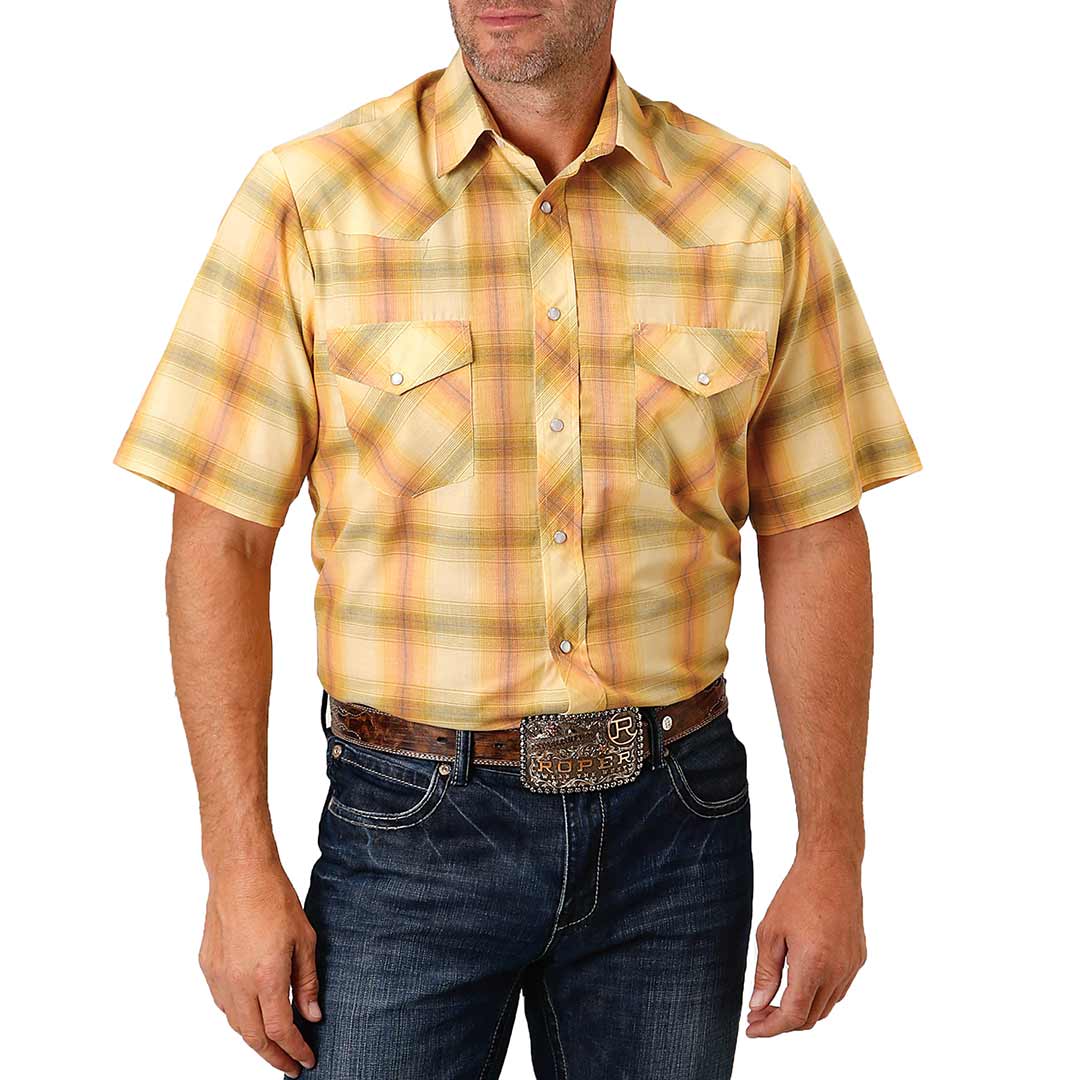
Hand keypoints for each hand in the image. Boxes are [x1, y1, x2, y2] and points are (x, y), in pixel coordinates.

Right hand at [198, 863, 321, 1076]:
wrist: (239, 874)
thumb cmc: (274, 898)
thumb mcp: (303, 939)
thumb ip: (306, 982)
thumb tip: (311, 1015)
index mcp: (265, 977)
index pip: (280, 1030)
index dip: (294, 1050)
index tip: (306, 1061)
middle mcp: (237, 983)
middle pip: (254, 1037)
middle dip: (274, 1057)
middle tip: (290, 1066)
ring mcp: (219, 977)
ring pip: (236, 1024)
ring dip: (255, 1040)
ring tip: (274, 1046)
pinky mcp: (208, 967)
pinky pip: (223, 1004)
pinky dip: (239, 1018)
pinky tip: (252, 1016)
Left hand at [746, 851, 866, 1036]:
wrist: (830, 868)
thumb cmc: (797, 894)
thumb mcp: (770, 933)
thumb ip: (765, 973)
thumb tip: (759, 1006)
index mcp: (814, 966)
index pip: (793, 1015)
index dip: (771, 1028)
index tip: (752, 1029)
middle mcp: (838, 972)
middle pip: (810, 1017)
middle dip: (782, 1022)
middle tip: (758, 1015)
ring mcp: (851, 966)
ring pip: (825, 1006)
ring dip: (801, 1011)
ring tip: (775, 1002)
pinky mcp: (858, 958)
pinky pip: (838, 989)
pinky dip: (818, 995)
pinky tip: (800, 984)